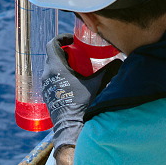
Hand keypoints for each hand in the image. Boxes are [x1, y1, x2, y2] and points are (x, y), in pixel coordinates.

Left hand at [42, 34, 121, 150]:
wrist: (71, 127)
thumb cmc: (82, 104)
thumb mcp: (97, 84)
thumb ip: (109, 70)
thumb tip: (120, 60)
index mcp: (56, 67)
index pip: (52, 44)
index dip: (62, 38)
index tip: (73, 40)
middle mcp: (47, 74)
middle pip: (53, 55)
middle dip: (65, 52)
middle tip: (79, 54)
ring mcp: (45, 85)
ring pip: (52, 67)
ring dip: (63, 64)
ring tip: (78, 68)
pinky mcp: (47, 94)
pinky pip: (52, 78)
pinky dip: (61, 75)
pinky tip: (73, 82)